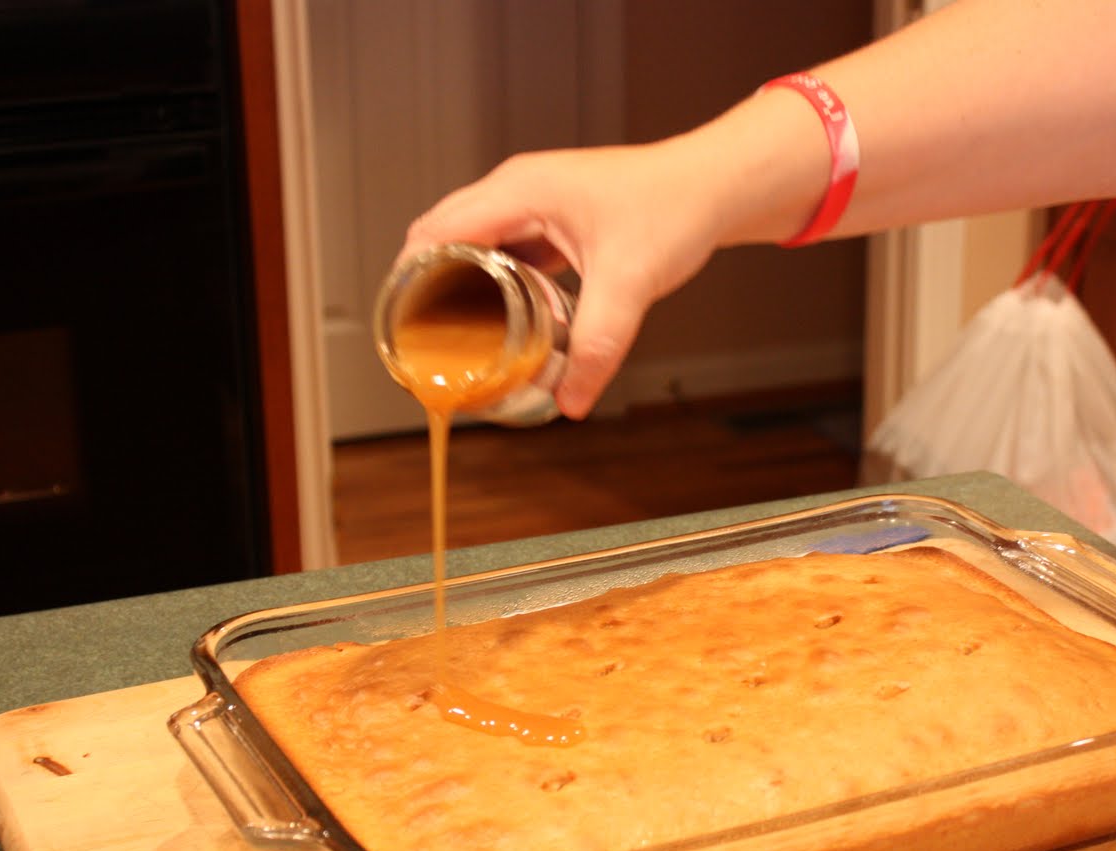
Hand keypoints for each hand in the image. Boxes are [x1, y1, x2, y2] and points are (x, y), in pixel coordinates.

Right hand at [401, 140, 722, 417]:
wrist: (714, 186)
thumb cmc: (675, 206)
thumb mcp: (629, 284)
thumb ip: (598, 346)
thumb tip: (570, 399)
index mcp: (519, 190)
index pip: (435, 232)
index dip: (408, 278)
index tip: (400, 324)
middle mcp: (517, 190)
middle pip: (442, 238)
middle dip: (426, 288)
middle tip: (422, 340)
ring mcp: (533, 203)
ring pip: (473, 245)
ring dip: (459, 286)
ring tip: (453, 335)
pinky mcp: (551, 219)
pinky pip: (505, 251)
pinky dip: (493, 283)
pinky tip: (501, 318)